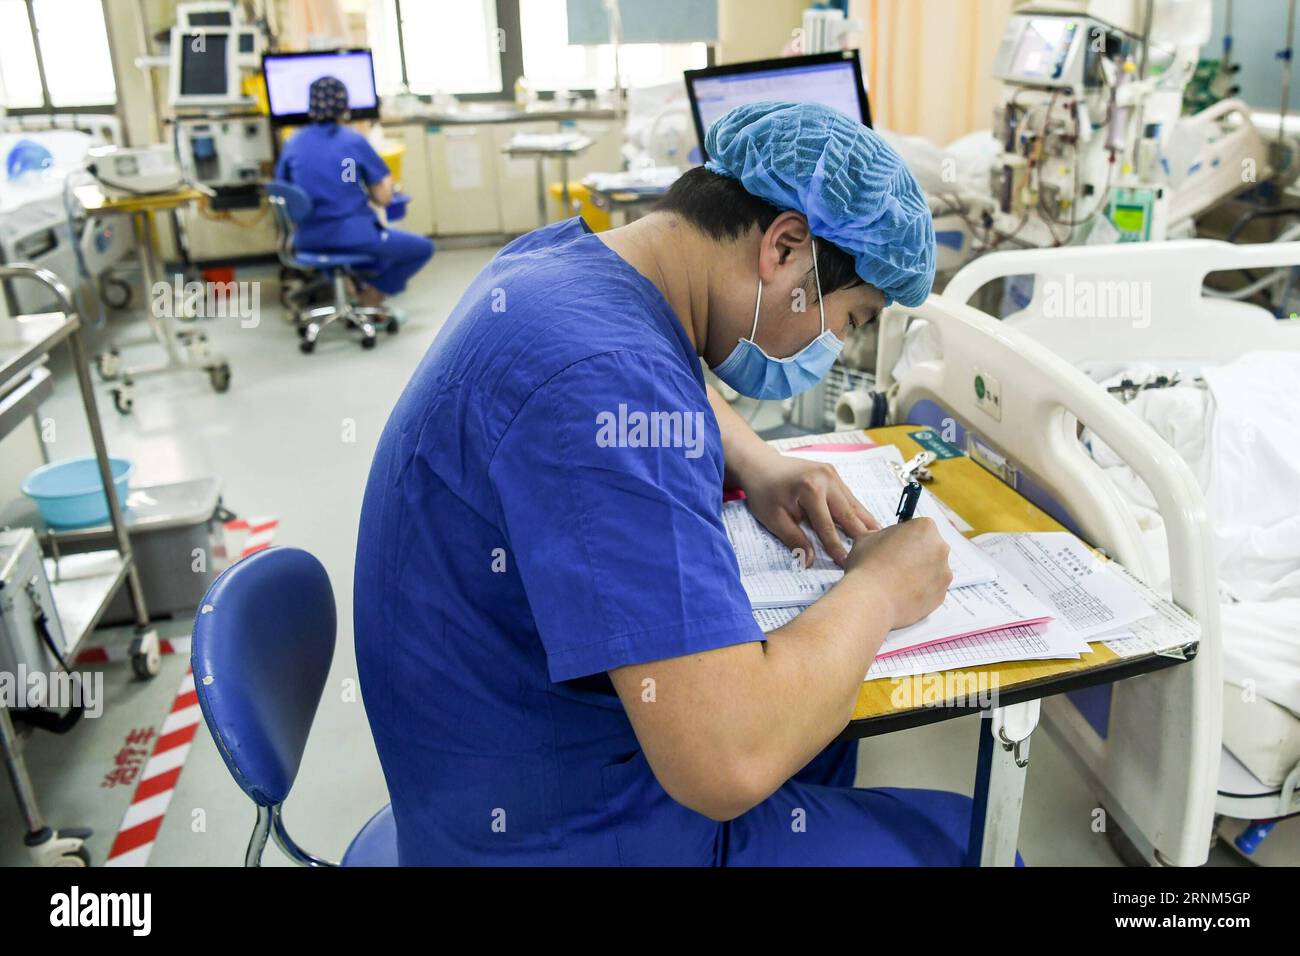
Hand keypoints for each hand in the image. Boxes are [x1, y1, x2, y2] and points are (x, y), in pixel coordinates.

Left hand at [743, 453, 880, 566]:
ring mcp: (832, 474)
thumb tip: (810, 561)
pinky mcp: (833, 473)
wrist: (760, 465)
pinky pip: (848, 496)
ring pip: (853, 503)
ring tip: (881, 539)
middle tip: (875, 553)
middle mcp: (826, 479)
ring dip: (866, 522)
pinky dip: (858, 511)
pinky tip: (869, 523)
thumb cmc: (764, 492)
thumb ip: (795, 539)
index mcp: (811, 489)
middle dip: (860, 534)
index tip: (845, 563)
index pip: (827, 526)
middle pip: (847, 513)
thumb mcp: (774, 519)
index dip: (836, 547)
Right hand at [843, 518, 951, 628]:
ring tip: (897, 582)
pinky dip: (921, 592)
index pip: (918, 528)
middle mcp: (940, 547)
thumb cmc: (867, 566)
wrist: (871, 600)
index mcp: (925, 527)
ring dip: (920, 574)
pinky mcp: (942, 594)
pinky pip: (932, 590)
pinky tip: (902, 594)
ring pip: (933, 570)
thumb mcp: (866, 538)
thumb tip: (883, 540)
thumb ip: (881, 535)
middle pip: (930, 548)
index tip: (894, 547)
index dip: (904, 537)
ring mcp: (944, 572)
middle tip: (895, 565)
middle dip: (916, 555)